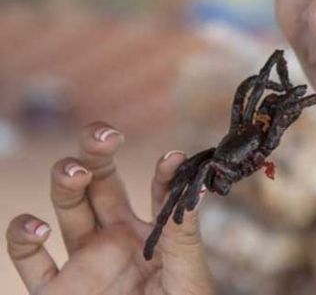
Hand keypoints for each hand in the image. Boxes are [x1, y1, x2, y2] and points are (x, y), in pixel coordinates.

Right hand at [6, 122, 215, 294]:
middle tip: (105, 135)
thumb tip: (194, 183)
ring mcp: (81, 261)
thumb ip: (183, 234)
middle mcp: (114, 239)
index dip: (163, 172)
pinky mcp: (53, 290)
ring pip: (65, 206)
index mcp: (152, 234)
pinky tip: (37, 228)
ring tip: (76, 173)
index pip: (156, 190)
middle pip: (100, 184)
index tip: (173, 157)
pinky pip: (29, 257)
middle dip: (97, 153)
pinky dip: (23, 234)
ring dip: (65, 179)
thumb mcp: (187, 278)